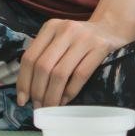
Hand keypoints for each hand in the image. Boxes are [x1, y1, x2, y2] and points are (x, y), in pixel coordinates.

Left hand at [16, 14, 134, 108]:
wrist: (112, 27)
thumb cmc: (80, 39)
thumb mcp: (59, 39)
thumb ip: (44, 55)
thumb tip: (27, 90)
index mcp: (51, 27)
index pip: (30, 57)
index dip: (23, 81)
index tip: (22, 100)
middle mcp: (65, 30)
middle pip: (43, 67)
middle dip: (38, 92)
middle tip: (38, 107)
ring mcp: (84, 38)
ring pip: (60, 73)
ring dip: (52, 96)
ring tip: (50, 107)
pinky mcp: (100, 48)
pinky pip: (80, 75)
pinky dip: (70, 92)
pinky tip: (66, 100)